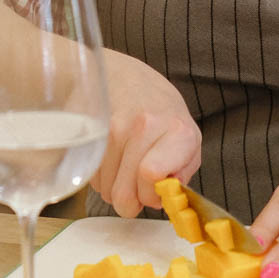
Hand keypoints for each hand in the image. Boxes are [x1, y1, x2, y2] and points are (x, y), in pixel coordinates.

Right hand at [91, 51, 201, 217]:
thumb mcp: (188, 141)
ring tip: (126, 164)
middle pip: (124, 194)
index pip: (151, 176)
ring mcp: (112, 128)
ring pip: (106, 191)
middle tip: (139, 183)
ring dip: (116, 187)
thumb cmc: (161, 113)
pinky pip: (93, 179)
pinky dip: (103, 176)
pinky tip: (113, 157)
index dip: (151, 194)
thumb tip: (160, 200)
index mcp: (177, 131)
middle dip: (132, 200)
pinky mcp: (91, 133)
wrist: (126, 77)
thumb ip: (182, 175)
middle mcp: (143, 126)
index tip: (155, 188)